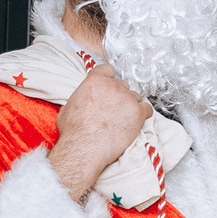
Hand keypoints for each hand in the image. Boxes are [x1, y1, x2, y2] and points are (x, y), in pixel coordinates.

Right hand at [49, 66, 152, 201]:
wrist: (84, 148)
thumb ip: (80, 97)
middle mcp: (113, 86)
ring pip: (135, 97)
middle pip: (123, 85)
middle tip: (114, 110)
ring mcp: (127, 98)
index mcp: (95, 81)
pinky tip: (136, 122)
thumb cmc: (75, 132)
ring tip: (123, 120)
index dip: (109, 79)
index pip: (108, 69)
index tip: (109, 87)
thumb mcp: (69, 107)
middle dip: (120, 96)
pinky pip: (147, 109)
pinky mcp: (138, 112)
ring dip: (131, 106)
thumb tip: (81, 99)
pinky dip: (144, 115)